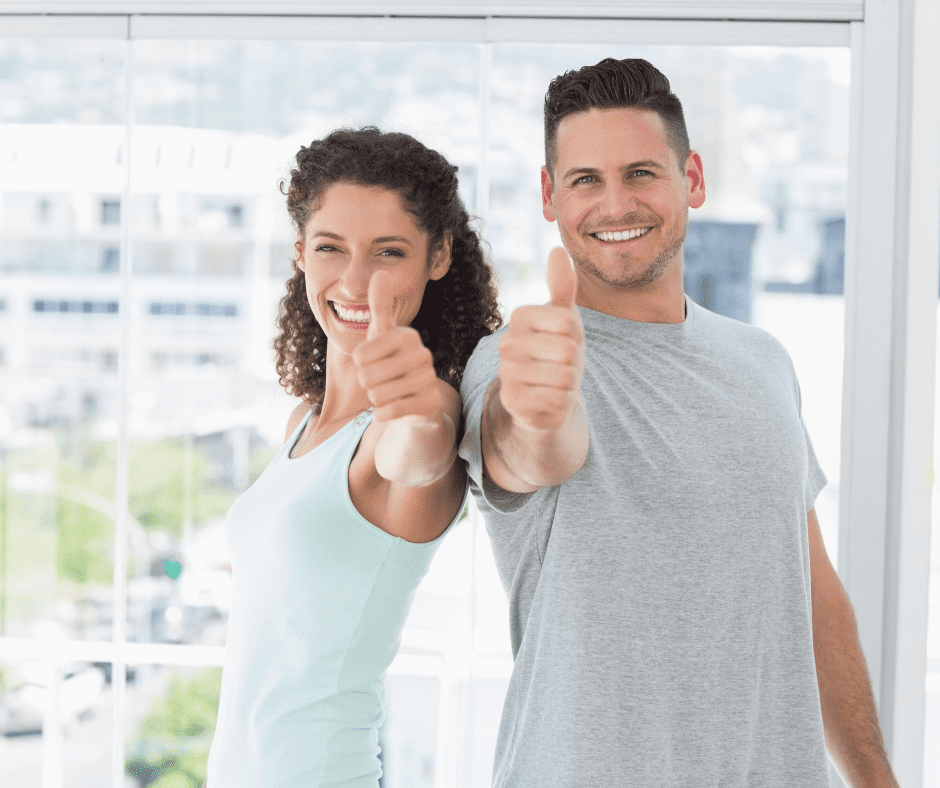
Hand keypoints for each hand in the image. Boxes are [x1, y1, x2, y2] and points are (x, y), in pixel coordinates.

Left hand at [352, 270, 442, 423]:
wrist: (417, 397)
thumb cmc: (392, 361)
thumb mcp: (382, 334)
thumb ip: (380, 306)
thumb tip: (380, 273)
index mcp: (408, 336)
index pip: (361, 355)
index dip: (360, 363)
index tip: (373, 361)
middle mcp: (423, 355)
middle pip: (368, 377)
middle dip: (367, 383)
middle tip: (380, 379)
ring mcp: (430, 379)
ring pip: (378, 395)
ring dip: (376, 398)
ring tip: (388, 392)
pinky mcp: (431, 402)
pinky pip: (391, 411)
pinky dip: (383, 413)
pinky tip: (391, 408)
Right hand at [497, 247, 583, 431]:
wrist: (545, 395)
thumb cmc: (557, 352)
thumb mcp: (565, 319)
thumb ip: (562, 286)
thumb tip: (557, 249)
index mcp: (520, 316)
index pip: (568, 322)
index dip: (575, 335)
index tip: (562, 341)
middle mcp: (507, 343)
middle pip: (567, 350)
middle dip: (573, 362)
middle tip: (560, 365)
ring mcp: (507, 374)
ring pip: (564, 376)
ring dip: (569, 384)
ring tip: (555, 382)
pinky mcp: (513, 402)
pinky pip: (557, 400)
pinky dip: (562, 403)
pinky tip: (549, 400)